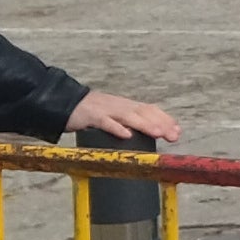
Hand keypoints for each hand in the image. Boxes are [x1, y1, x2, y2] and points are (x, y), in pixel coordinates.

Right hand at [66, 90, 182, 145]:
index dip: (164, 119)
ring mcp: (105, 110)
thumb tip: (142, 135)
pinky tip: (127, 135)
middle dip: (161, 123)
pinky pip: (105, 122)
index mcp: (124, 106)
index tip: (177, 131)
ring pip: (129, 116)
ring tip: (159, 133)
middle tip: (175, 135)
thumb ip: (127, 123)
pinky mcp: (90, 116)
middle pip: (144, 112)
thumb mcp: (112, 116)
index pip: (149, 110)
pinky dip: (117, 128)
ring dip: (145, 125)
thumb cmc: (90, 113)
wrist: (62, 103)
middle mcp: (118, 105)